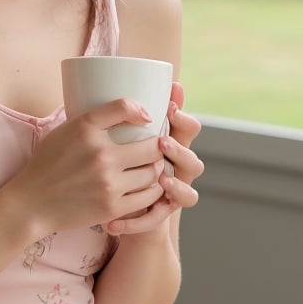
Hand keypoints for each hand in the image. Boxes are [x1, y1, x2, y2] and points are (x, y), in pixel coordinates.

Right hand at [15, 98, 169, 233]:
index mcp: (85, 129)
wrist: (32, 203)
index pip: (125, 107)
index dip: (144, 112)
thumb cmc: (48, 164)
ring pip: (153, 172)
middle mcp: (100, 154)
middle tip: (156, 148)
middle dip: (159, 146)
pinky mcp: (112, 207)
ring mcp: (108, 183)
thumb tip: (130, 110)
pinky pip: (147, 196)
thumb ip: (94, 119)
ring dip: (157, 169)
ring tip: (152, 167)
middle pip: (152, 145)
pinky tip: (147, 187)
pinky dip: (152, 191)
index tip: (147, 118)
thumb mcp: (64, 131)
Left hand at [102, 82, 203, 235]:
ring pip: (189, 194)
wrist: (109, 204)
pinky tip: (115, 223)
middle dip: (181, 151)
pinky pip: (156, 221)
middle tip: (162, 141)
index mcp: (170, 146)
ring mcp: (171, 197)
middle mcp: (176, 171)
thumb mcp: (115, 137)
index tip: (170, 107)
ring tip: (161, 182)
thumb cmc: (113, 163)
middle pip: (194, 161)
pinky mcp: (157, 218)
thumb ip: (120, 113)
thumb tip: (111, 80)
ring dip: (177, 187)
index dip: (184, 118)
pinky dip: (136, 222)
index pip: (189, 129)